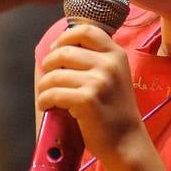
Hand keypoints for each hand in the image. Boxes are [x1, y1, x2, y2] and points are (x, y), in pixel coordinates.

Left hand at [37, 23, 142, 159]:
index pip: (85, 30)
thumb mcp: (114, 76)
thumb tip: (59, 48)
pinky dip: (44, 100)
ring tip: (45, 94)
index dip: (65, 37)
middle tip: (48, 77)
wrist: (127, 141)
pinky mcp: (87, 99)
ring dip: (43, 85)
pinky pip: (53, 93)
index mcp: (116, 54)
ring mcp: (99, 81)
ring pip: (55, 74)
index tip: (55, 50)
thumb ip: (95, 59)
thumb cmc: (115, 109)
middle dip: (48, 64)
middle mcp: (109, 64)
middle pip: (64, 51)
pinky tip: (47, 105)